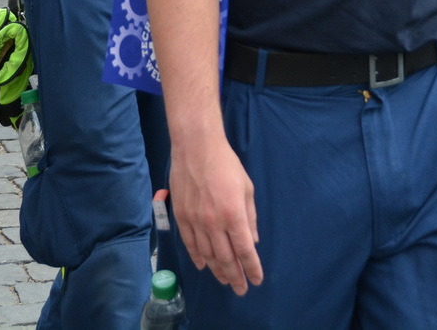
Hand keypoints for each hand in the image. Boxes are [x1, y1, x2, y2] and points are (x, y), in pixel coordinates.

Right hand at [170, 137, 262, 294]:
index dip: (251, 268)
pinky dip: (197, 257)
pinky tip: (203, 266)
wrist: (196, 148)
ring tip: (225, 280)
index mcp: (234, 215)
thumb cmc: (227, 165)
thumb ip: (250, 217)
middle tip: (240, 289)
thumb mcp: (247, 188)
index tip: (256, 280)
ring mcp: (195, 221)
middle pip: (226, 258)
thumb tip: (252, 241)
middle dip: (235, 276)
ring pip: (207, 255)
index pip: (245, 250)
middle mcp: (214, 223)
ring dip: (217, 270)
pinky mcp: (181, 216)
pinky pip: (189, 244)